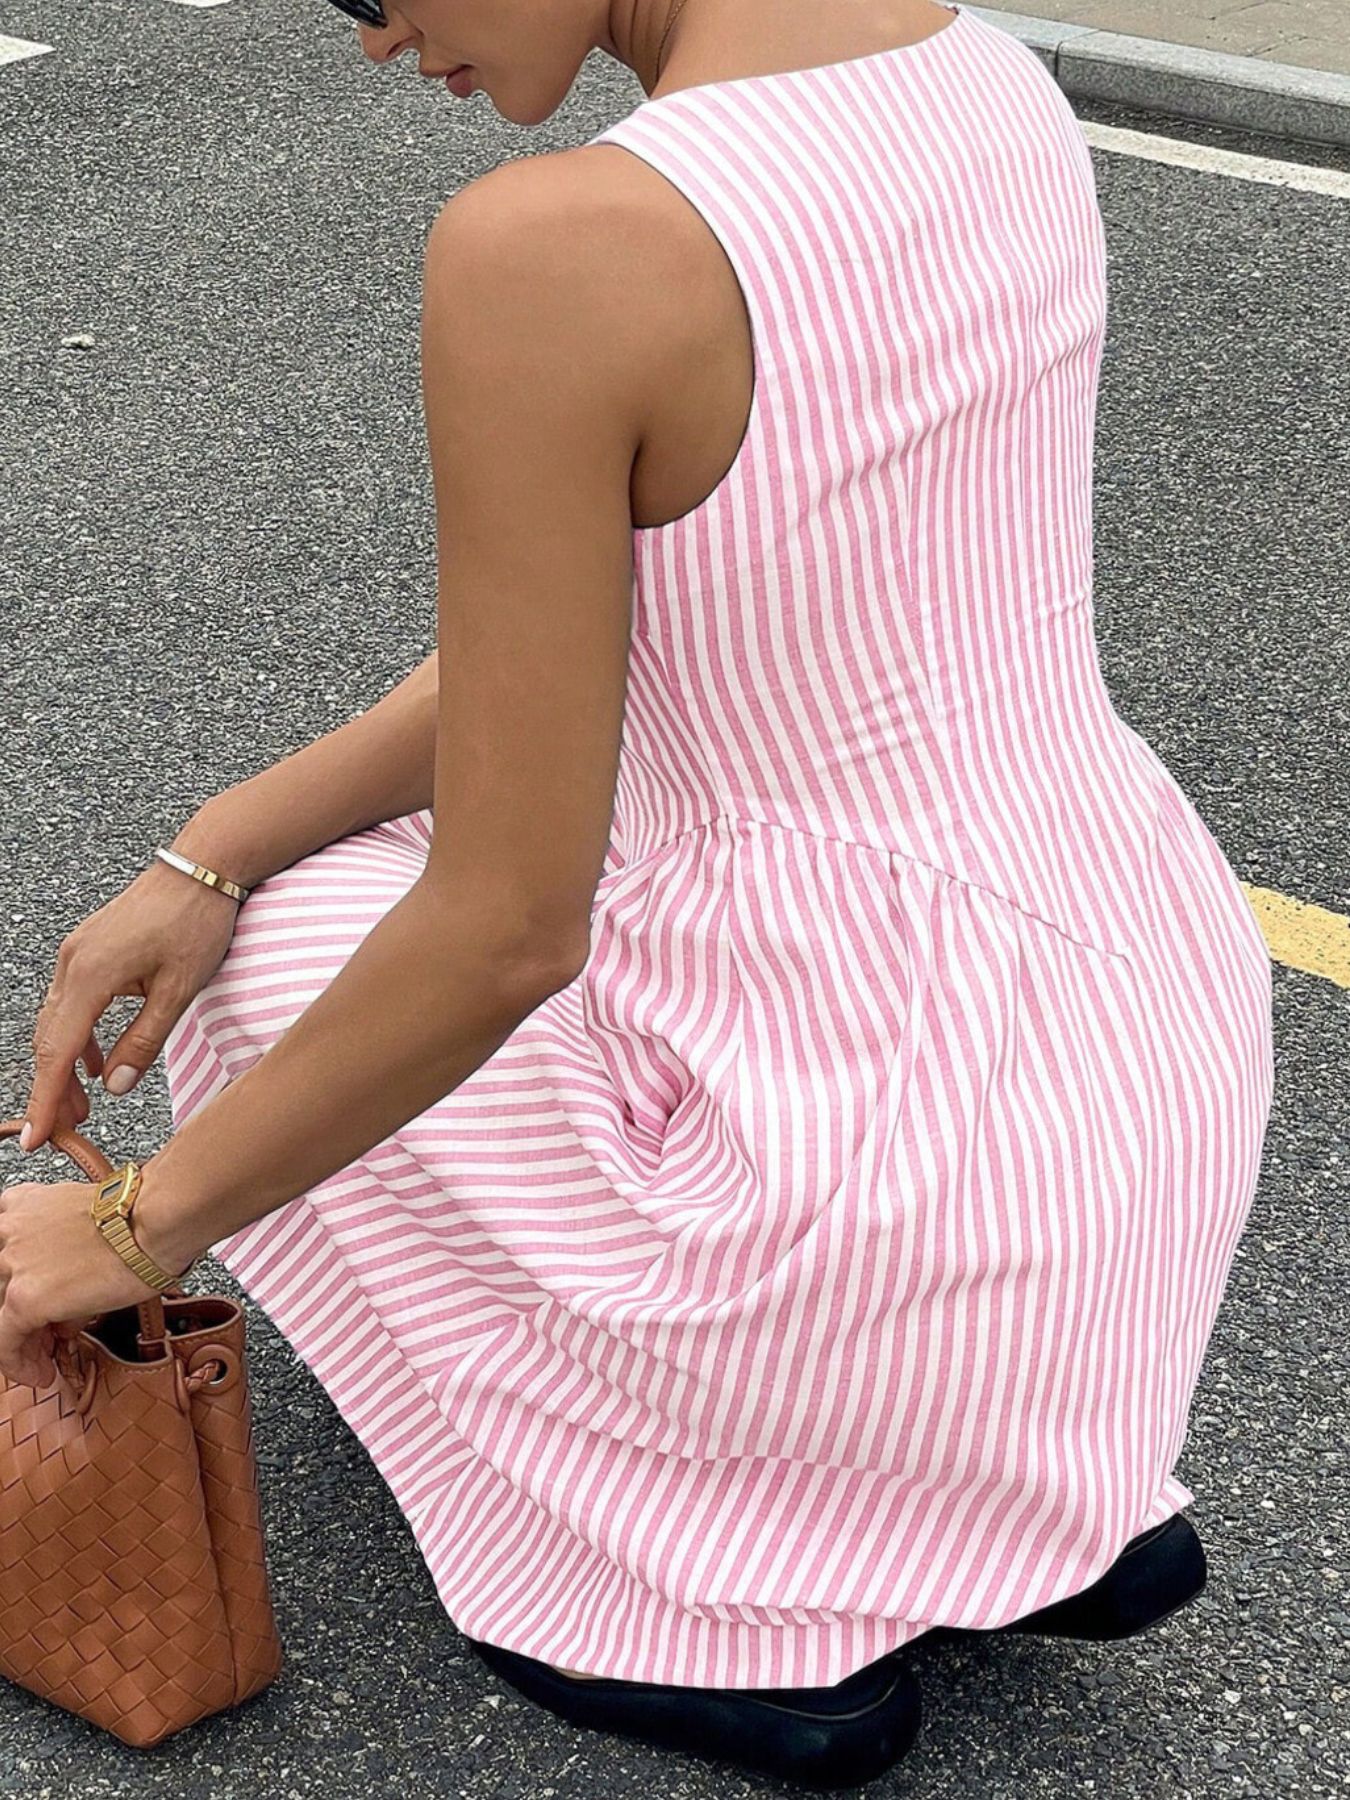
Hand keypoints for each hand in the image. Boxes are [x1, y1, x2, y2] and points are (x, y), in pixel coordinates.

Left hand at [0, 1178, 173, 1389]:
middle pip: (3, 1282)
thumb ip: (68, 1265)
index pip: (4, 1246)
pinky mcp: (24, 1298)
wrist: (154, 1222)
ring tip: (43, 1357)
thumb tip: (69, 1312)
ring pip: (0, 1311)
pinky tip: (39, 1374)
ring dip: (21, 1338)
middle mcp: (11, 1230)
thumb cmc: (141, 1218)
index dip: (18, 1279)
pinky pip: (5, 1341)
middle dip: (20, 1309)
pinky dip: (18, 1364)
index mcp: (26, 1203)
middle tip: (44, 1332)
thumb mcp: (91, 1231)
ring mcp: (13, 1263)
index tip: (39, 1301)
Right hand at [20, 859, 241, 1154]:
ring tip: (81, 1106)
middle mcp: (73, 963)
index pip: (57, 1052)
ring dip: (65, 1065)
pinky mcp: (89, 948)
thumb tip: (115, 1086)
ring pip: (58, 1022)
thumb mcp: (179, 989)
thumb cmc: (197, 922)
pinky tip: (94, 1062)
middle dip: (53, 1089)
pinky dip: (78, 1035)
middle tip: (64, 1131)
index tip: (34, 1137)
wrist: (202, 867)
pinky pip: (72, 1002)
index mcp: (91, 975)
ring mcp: (77, 953)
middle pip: (50, 1040)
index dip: (44, 1099)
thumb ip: (144, 1040)